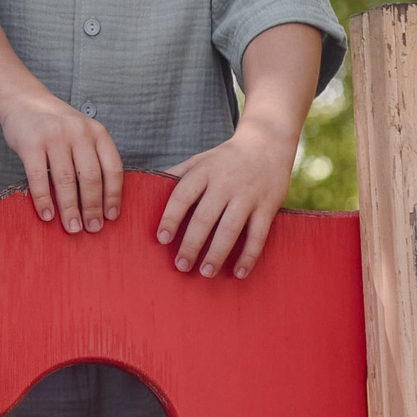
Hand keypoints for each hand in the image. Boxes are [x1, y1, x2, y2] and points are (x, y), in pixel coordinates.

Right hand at [0, 95, 124, 233]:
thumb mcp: (82, 133)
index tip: (112, 217)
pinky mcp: (30, 143)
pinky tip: (47, 215)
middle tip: (93, 229)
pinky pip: (39, 177)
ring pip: (66, 180)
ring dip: (70, 208)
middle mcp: (78, 132)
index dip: (114, 195)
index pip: (113, 168)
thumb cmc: (57, 126)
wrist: (24, 101)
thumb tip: (101, 203)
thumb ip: (92, 158)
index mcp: (97, 132)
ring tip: (72, 228)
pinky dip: (44, 199)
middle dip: (92, 207)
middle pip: (90, 177)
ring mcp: (54, 136)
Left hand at [157, 130, 294, 277]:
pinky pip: (258, 235)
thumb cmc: (225, 158)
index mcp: (204, 172)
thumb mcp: (199, 160)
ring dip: (217, 253)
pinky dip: (248, 256)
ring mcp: (248, 195)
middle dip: (191, 244)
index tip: (161, 239)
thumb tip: (147, 191)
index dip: (171, 218)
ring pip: (230, 229)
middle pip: (205, 218)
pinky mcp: (268, 206)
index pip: (182, 196)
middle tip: (181, 265)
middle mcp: (225, 183)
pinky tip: (238, 272)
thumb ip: (177, 175)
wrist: (267, 144)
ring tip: (205, 273)